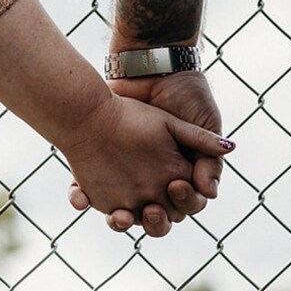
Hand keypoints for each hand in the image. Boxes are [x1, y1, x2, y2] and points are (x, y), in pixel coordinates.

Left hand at [61, 83, 232, 236]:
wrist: (149, 69)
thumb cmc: (184, 96)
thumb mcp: (203, 124)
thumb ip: (210, 158)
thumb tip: (210, 193)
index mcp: (183, 175)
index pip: (186, 205)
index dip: (185, 203)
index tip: (178, 186)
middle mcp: (155, 183)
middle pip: (156, 219)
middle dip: (154, 221)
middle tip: (149, 209)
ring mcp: (126, 179)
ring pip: (123, 214)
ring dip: (120, 220)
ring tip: (119, 215)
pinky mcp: (99, 170)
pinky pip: (89, 194)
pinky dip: (82, 198)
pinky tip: (80, 197)